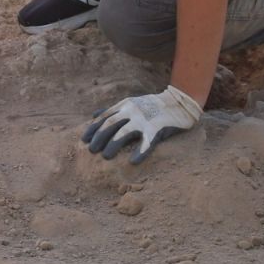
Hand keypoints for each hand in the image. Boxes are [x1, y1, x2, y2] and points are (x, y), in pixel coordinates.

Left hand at [82, 86, 203, 163]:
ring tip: (105, 156)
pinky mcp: (158, 128)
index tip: (84, 139)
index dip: (93, 128)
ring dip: (113, 144)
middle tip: (91, 150)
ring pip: (125, 132)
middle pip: (111, 124)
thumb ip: (114, 109)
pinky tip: (133, 161)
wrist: (179, 102)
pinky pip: (147, 141)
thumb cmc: (153, 105)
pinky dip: (140, 151)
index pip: (105, 116)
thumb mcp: (131, 103)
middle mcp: (132, 111)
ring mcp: (145, 119)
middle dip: (99, 137)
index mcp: (125, 105)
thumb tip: (94, 114)